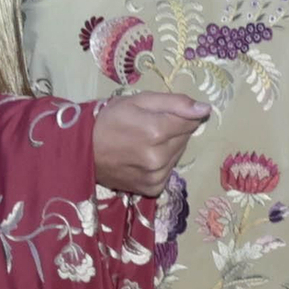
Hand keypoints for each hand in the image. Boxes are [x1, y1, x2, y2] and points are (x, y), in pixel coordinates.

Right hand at [92, 92, 209, 198]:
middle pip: (185, 138)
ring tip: (144, 142)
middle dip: (173, 130)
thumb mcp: (140, 100)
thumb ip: (175, 103)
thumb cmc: (110, 119)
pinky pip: (169, 171)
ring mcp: (156, 176)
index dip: (180, 114)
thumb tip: (205, 109)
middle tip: (148, 126)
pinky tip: (143, 157)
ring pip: (178, 155)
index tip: (163, 113)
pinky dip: (161, 163)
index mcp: (156, 131)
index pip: (191, 120)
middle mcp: (158, 157)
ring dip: (168, 147)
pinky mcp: (152, 188)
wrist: (83, 150)